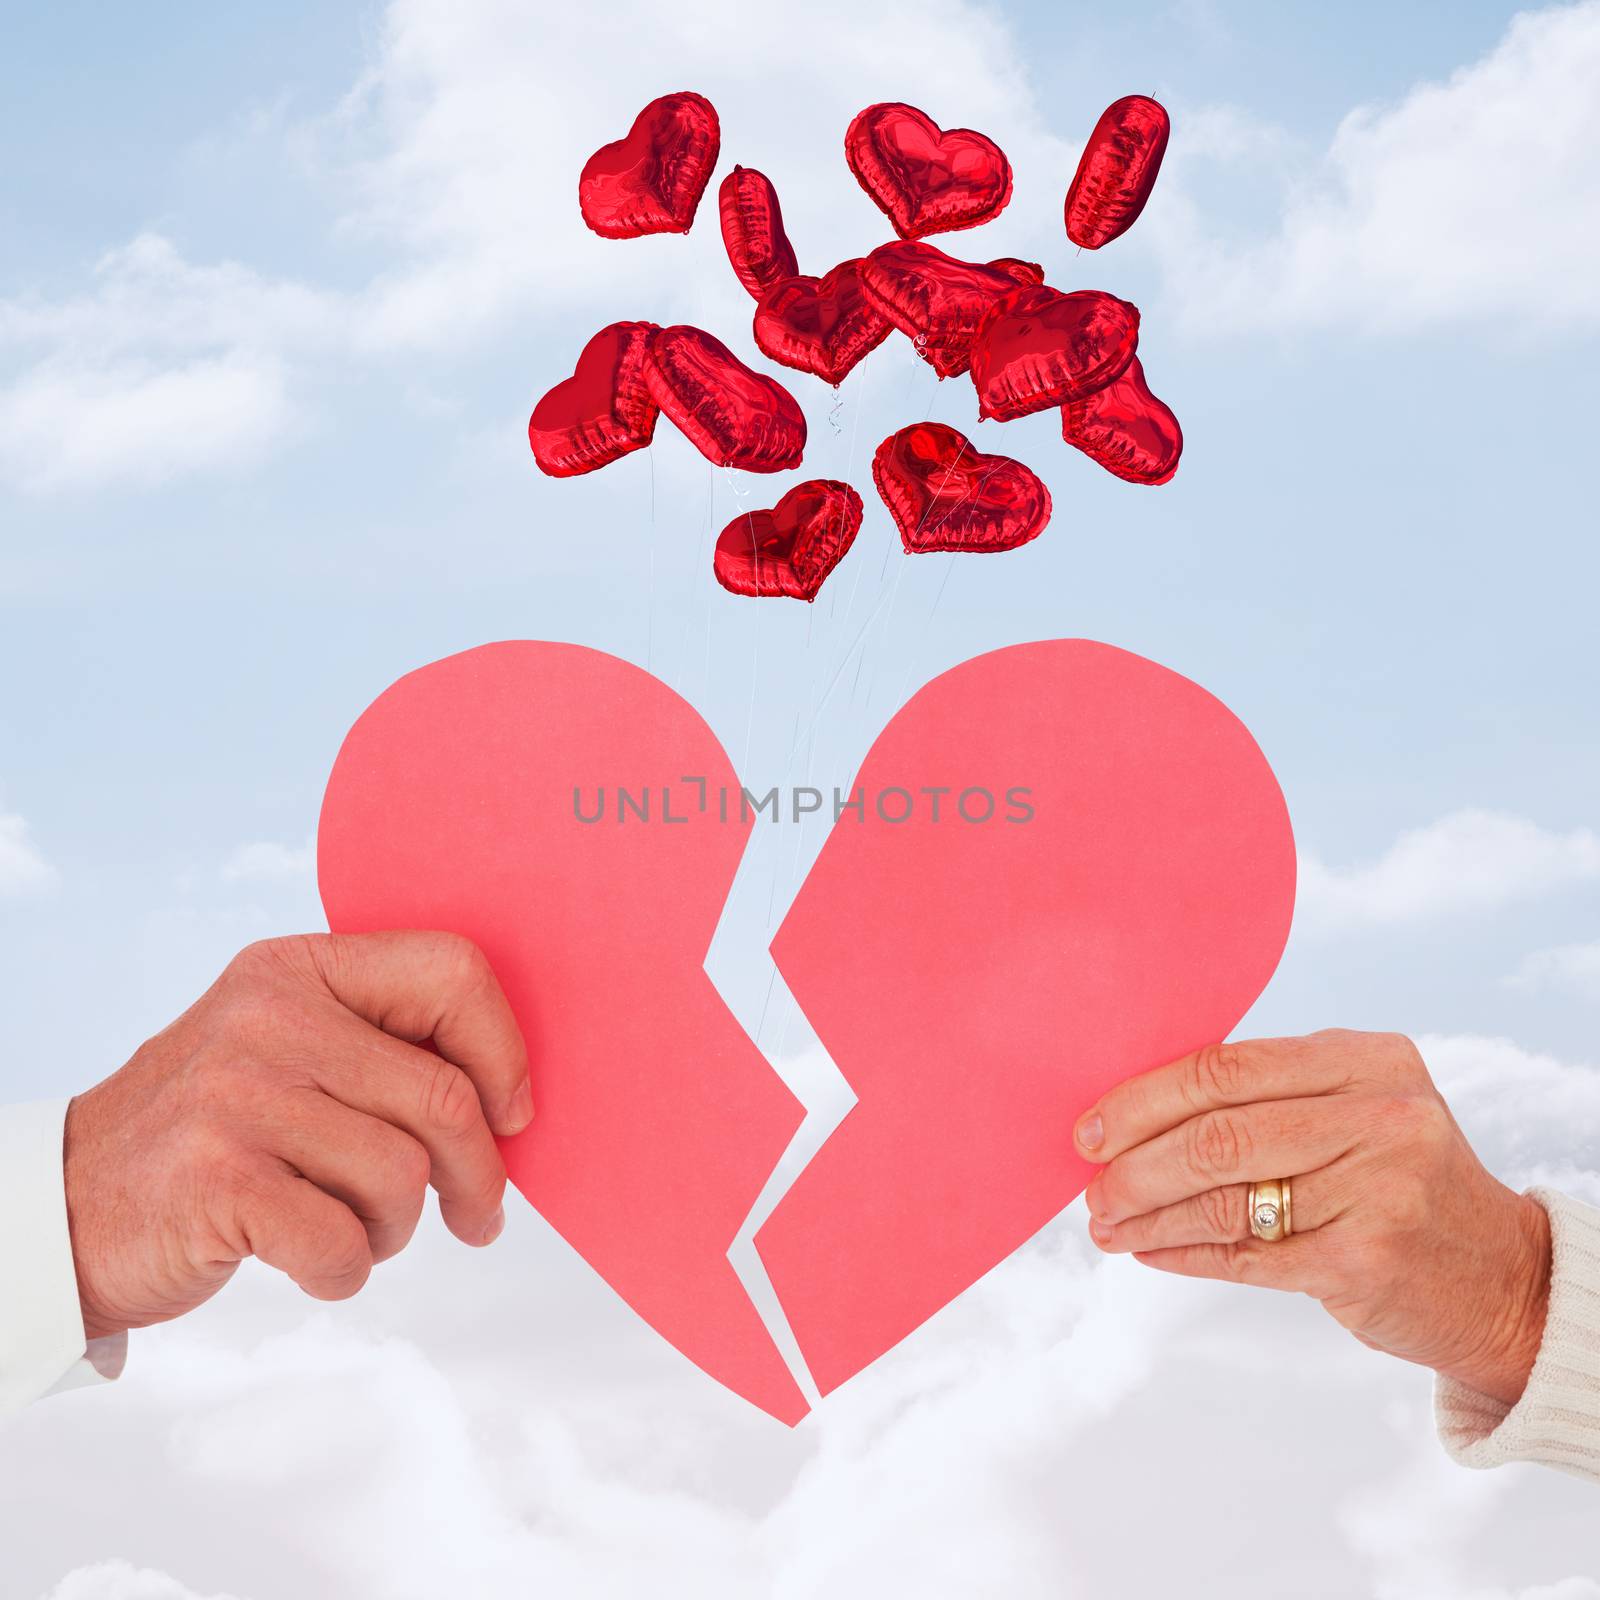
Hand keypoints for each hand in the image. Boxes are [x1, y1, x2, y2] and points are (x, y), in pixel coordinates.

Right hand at [64, 931, 532, 1340]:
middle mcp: (269, 1017)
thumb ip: (385, 1050)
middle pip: (444, 1096)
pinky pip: (344, 1241)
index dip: (504, 1052)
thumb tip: (514, 1102)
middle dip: (481, 1175)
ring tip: (357, 1228)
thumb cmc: (216, 1134)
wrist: (66, 1209)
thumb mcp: (288, 1050)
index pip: (452, 971)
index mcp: (299, 969)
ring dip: (397, 1227)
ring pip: (403, 1176)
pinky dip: (346, 1269)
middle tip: (480, 1217)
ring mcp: (237, 1096)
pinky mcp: (215, 1180)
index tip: (511, 1116)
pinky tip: (315, 1260)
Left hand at [1075, 1030, 1550, 1403]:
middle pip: (1218, 1133)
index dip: (1144, 1098)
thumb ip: (1267, 1098)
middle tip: (1090, 1186)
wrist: (1501, 1276)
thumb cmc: (1396, 1181)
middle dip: (1135, 1162)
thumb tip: (1131, 1109)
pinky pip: (1247, 1255)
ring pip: (1226, 1198)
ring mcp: (1380, 1188)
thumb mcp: (1355, 1110)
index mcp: (1368, 1059)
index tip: (1090, 1127)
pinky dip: (1186, 1253)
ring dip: (1150, 1213)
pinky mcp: (1368, 1259)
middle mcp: (1382, 1115)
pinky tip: (1150, 1250)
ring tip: (1107, 1223)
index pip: (1227, 1067)